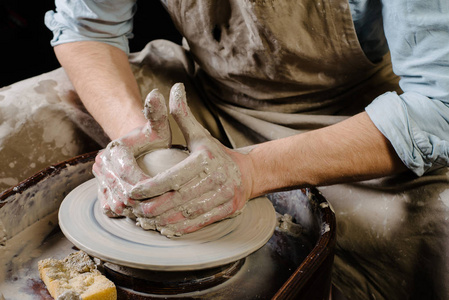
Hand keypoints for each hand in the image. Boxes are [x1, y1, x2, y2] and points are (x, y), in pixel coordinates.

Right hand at [92, 89, 170, 216]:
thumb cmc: (152, 140)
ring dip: (138, 211)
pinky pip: (111, 210)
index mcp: (114, 151)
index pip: (128, 173)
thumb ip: (157, 114)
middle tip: (169, 207)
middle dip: (146, 200)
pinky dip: (129, 215)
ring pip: (116, 203)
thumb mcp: (157, 127)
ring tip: (163, 212)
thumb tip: (156, 94)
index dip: (149, 184)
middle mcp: (101, 166)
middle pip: (121, 191)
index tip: (171, 190)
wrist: (137, 150)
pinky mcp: (101, 195)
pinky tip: (149, 214)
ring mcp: (99, 181)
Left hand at [129, 83, 252, 236]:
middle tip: (134, 211)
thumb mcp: (200, 135)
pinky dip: (180, 228)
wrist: (248, 173)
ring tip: (145, 221)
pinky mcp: (227, 210)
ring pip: (187, 214)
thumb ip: (183, 115)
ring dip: (163, 220)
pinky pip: (199, 223)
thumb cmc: (216, 154)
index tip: (132, 192)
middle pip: (177, 199)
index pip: (173, 177)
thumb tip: (173, 88)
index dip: (150, 187)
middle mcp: (217, 178)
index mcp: (206, 159)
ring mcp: (224, 196)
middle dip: (152, 207)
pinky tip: (164, 228)